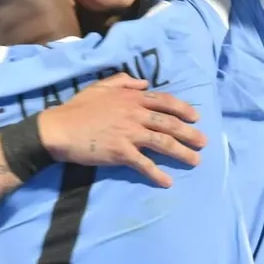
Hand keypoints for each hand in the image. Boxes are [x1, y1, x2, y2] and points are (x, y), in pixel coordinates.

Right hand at [38, 73, 206, 187]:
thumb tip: (143, 82)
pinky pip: (144, 164)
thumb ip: (123, 81)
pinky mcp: (121, 152)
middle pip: (169, 123)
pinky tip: (167, 182)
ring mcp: (129, 133)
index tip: (196, 117)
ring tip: (195, 161)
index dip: (183, 109)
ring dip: (182, 152)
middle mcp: (135, 114)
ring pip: (163, 142)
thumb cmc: (78, 107)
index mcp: (131, 97)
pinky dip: (157, 174)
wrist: (59, 129)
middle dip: (190, 132)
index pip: (164, 102)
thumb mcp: (100, 86)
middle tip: (203, 142)